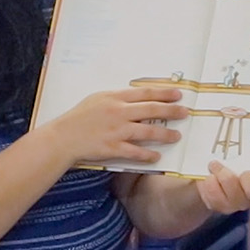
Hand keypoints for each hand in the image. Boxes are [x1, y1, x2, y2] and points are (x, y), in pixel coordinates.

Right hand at [44, 87, 189, 165]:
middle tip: (185, 113)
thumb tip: (137, 97)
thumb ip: (117, 98)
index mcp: (114, 98)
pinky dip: (148, 155)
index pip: (145, 93)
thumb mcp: (97, 99)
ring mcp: (117, 131)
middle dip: (171, 111)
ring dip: (165, 134)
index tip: (178, 94)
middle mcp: (118, 112)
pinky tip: (157, 157)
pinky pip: (135, 152)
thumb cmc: (78, 117)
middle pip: (151, 110)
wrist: (63, 137)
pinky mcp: (113, 148)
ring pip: (148, 131)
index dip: (164, 93)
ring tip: (176, 136)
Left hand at [195, 161, 249, 213]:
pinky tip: (209, 176)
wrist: (212, 175)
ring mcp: (237, 203)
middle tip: (241, 170)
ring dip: (225, 177)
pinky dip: (211, 185)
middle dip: (248, 180)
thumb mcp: (245, 152)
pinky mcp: (220, 206)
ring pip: (235, 196)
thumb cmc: (235, 160)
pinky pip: (216, 199)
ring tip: (215, 165)